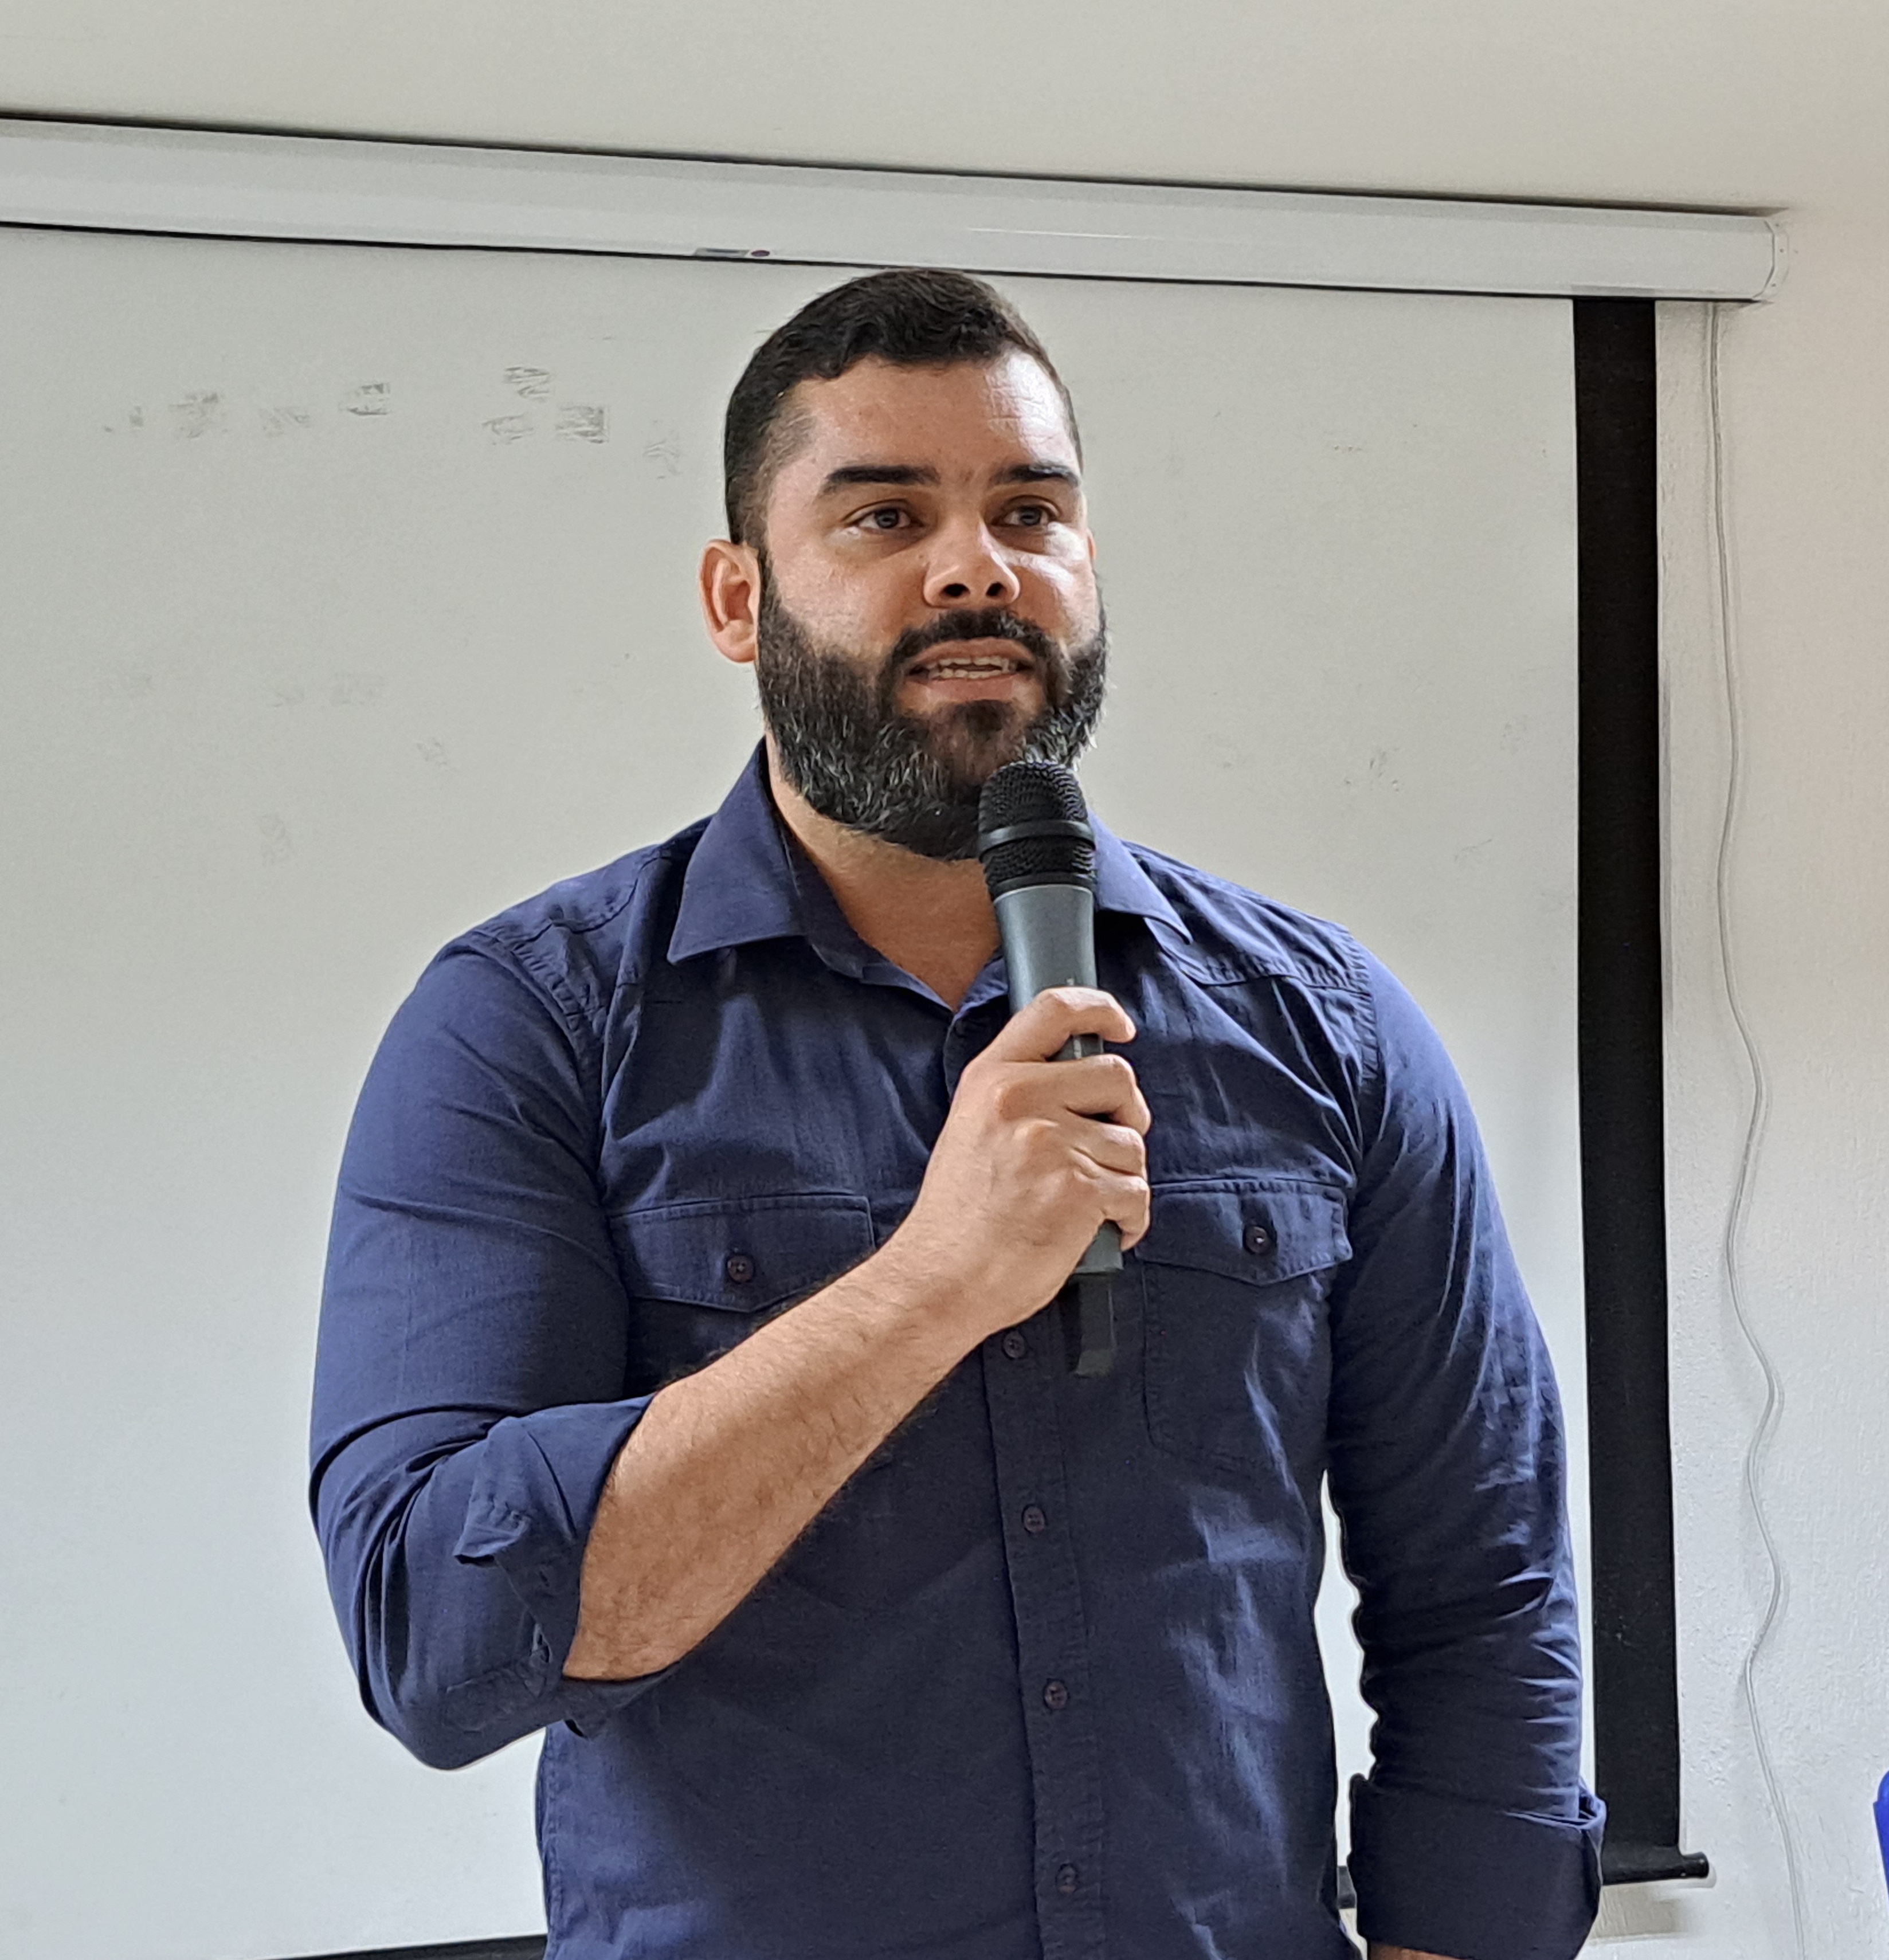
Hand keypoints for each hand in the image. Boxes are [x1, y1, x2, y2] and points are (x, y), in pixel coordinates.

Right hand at [880, 987, 1149, 1342]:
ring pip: (1132, 1143)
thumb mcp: (971, 1130)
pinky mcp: (1079, 1188)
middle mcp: (1020, 1100)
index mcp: (991, 1079)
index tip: (1120, 1026)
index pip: (1054, 1011)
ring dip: (1122, 1179)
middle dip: (1127, 1115)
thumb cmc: (960, 1217)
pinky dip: (1128, 1219)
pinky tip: (1099, 1232)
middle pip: (1117, 1076)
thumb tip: (1084, 1082)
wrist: (942, 1279)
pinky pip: (1137, 1192)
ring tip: (1082, 1206)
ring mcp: (1050, 1143)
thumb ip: (1019, 1096)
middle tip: (1106, 1149)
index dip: (1100, 1009)